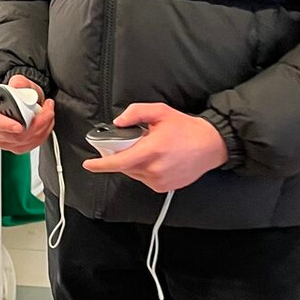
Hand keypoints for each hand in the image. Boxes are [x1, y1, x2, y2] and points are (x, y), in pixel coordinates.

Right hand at [0, 75, 55, 154]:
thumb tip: (17, 84)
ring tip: (48, 112)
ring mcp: (6, 142)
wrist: (25, 103)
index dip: (7, 125)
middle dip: (36, 124)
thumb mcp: (19, 84)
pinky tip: (45, 123)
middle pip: (15, 135)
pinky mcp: (18, 147)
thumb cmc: (19, 96)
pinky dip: (44, 133)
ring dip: (43, 127)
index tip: (19, 126)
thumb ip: (18, 82)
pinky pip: (33, 144)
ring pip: (27, 141)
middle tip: (46, 110)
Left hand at [82, 104, 227, 192]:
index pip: (119, 162)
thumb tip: (118, 122)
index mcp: (151, 151)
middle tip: (133, 142)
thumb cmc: (186, 128)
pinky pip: (144, 179)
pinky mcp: (163, 187)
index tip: (88, 164)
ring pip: (133, 173)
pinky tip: (157, 160)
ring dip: (134, 162)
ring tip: (150, 149)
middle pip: (124, 166)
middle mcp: (154, 169)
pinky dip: (144, 170)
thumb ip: (136, 112)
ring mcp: (159, 181)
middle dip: (121, 155)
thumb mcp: (160, 112)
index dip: (100, 164)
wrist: (211, 145)